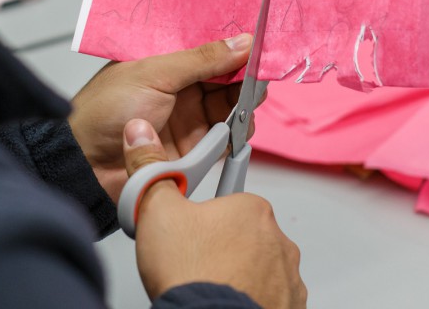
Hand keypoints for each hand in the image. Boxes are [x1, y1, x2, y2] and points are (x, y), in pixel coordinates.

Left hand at [69, 35, 256, 202]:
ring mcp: (187, 118)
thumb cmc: (105, 111)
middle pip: (224, 77)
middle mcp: (179, 87)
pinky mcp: (193, 148)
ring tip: (251, 100)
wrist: (84, 165)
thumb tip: (241, 42)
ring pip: (229, 107)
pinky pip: (225, 138)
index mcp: (165, 62)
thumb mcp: (155, 74)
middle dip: (245, 75)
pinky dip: (237, 133)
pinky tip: (242, 125)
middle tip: (263, 74)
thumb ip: (201, 59)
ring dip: (243, 104)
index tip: (259, 44)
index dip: (234, 47)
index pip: (208, 49)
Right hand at [125, 119, 306, 308]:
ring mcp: (287, 278)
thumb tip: (140, 136)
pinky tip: (226, 301)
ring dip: (238, 273)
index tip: (192, 228)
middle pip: (244, 234)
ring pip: (259, 267)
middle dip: (221, 245)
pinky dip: (251, 298)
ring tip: (208, 283)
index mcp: (252, 209)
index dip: (203, 216)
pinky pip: (270, 297)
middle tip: (193, 258)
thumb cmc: (192, 275)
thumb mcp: (157, 211)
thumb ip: (150, 168)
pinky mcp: (288, 308)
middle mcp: (278, 240)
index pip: (227, 201)